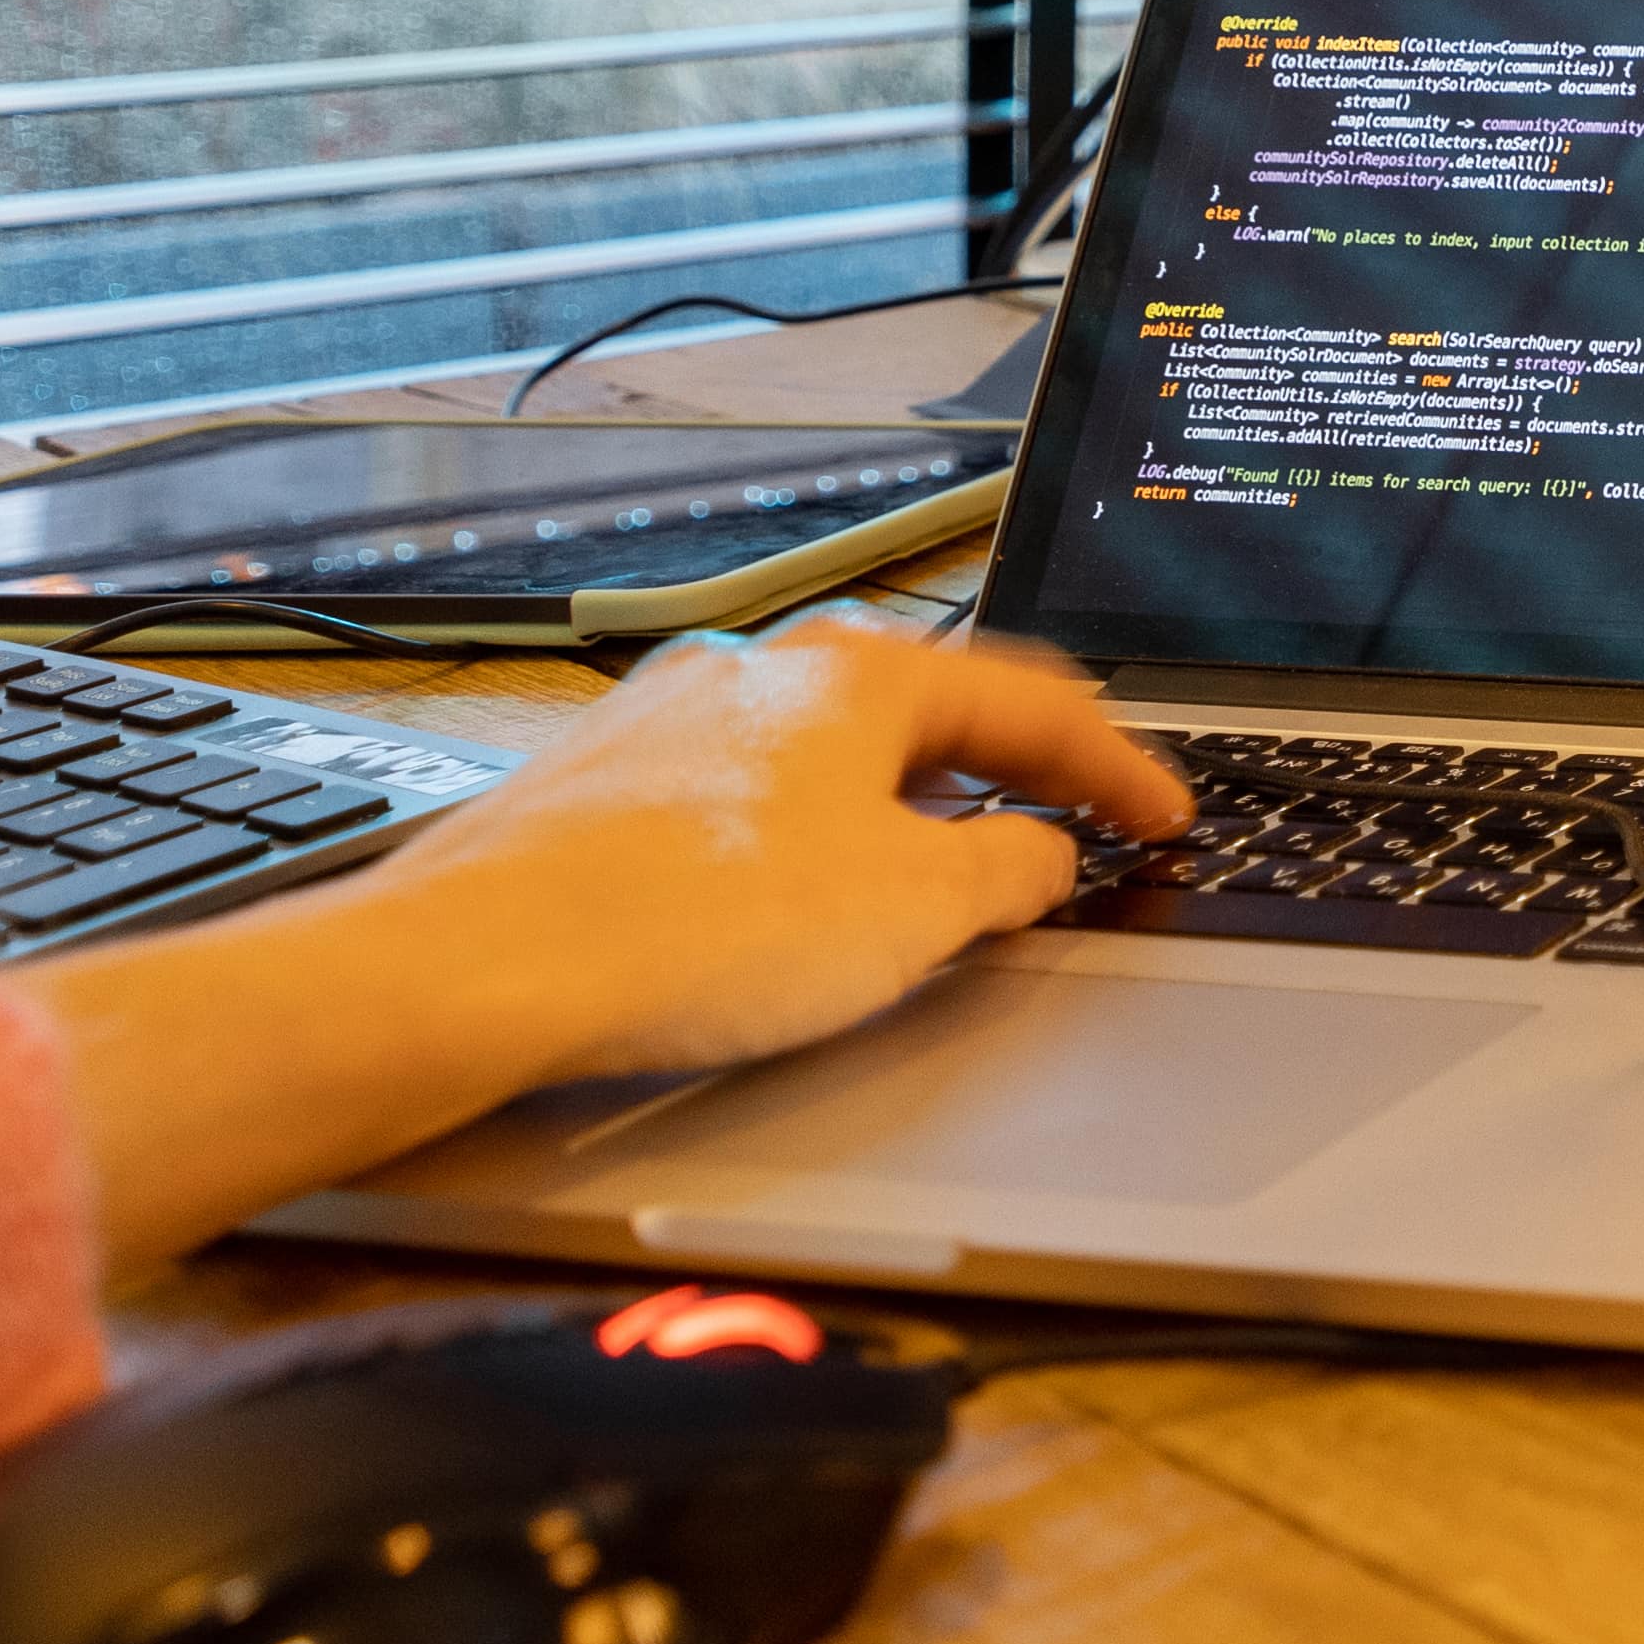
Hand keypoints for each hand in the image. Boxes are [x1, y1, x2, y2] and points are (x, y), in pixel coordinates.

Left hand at [342, 625, 1187, 1084]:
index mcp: (857, 676)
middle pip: (925, 715)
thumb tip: (1040, 856)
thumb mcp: (914, 912)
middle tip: (1067, 826)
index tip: (1165, 816)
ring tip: (937, 880)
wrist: (478, 969)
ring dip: (902, 811)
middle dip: (1008, 773)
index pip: (1036, 703)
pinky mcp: (599, 793)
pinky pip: (741, 804)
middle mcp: (759, 674)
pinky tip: (791, 912)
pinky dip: (804, 844)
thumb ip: (1008, 872)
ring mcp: (667, 725)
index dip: (1121, 768)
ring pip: (824, 758)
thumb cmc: (691, 926)